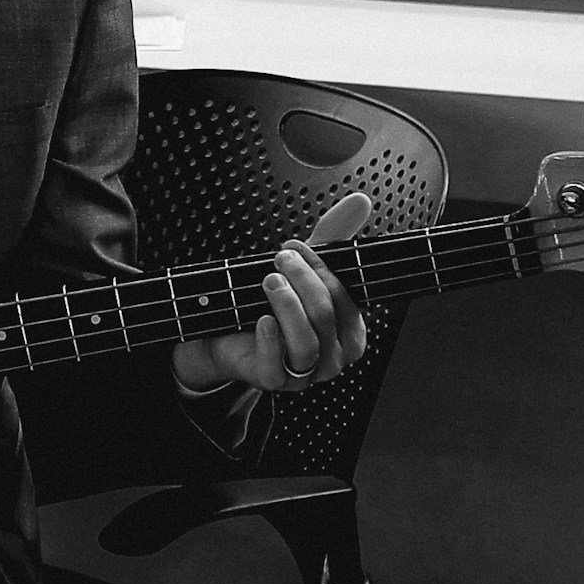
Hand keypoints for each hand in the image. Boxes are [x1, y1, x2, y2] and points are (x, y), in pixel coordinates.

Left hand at [173, 193, 371, 395]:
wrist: (224, 334)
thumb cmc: (269, 303)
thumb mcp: (302, 269)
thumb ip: (331, 237)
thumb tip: (359, 201)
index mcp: (348, 331)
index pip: (347, 300)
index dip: (323, 270)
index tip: (297, 247)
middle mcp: (333, 357)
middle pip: (327, 317)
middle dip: (303, 281)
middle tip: (280, 259)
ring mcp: (305, 374)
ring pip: (306, 344)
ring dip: (287, 306)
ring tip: (269, 282)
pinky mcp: (274, 382)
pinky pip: (278, 366)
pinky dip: (270, 339)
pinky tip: (261, 318)